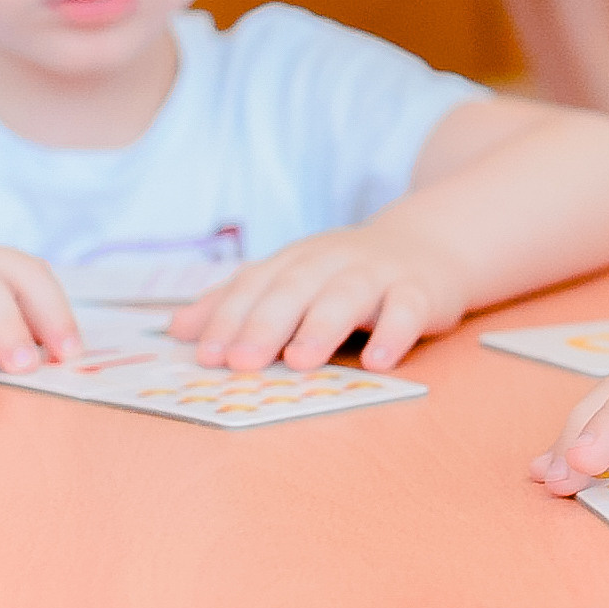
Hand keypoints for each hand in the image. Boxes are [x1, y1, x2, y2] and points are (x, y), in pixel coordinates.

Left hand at [167, 223, 465, 371]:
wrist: (430, 245)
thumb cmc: (348, 274)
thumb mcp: (292, 280)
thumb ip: (239, 304)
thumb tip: (178, 330)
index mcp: (297, 260)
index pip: (256, 285)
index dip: (229, 318)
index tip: (205, 356)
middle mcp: (333, 262)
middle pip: (296, 288)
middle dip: (266, 323)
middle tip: (241, 362)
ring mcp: (379, 274)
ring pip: (348, 294)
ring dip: (322, 325)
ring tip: (300, 361)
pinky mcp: (421, 290)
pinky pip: (408, 309)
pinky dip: (394, 333)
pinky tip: (378, 362)